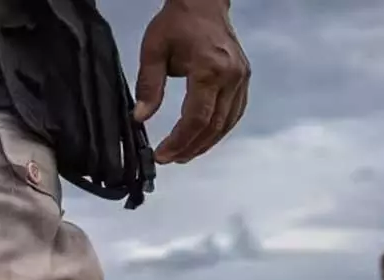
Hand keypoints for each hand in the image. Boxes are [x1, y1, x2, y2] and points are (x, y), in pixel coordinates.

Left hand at [135, 0, 251, 163]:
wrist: (203, 2)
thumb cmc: (177, 22)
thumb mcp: (153, 51)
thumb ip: (148, 86)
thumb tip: (139, 118)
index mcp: (209, 69)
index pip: (196, 118)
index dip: (179, 142)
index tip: (162, 155)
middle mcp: (231, 76)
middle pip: (213, 125)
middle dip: (191, 147)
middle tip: (171, 159)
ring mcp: (241, 78)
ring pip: (226, 123)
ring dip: (206, 143)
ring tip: (184, 154)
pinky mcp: (243, 78)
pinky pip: (234, 112)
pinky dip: (219, 129)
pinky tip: (203, 138)